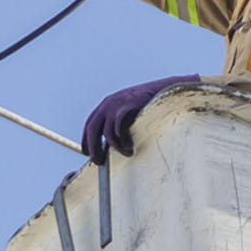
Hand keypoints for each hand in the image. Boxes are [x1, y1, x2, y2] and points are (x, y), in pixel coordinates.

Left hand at [81, 75, 196, 158]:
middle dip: (94, 148)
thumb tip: (108, 147)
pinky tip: (130, 145)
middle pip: (93, 129)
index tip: (87, 152)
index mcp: (106, 104)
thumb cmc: (147, 105)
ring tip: (126, 152)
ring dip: (115, 147)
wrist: (163, 90)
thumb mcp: (127, 112)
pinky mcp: (127, 107)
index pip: (89, 124)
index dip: (86, 140)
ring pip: (107, 133)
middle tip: (99, 161)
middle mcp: (108, 104)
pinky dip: (122, 141)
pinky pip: (118, 129)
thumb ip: (116, 124)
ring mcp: (117, 105)